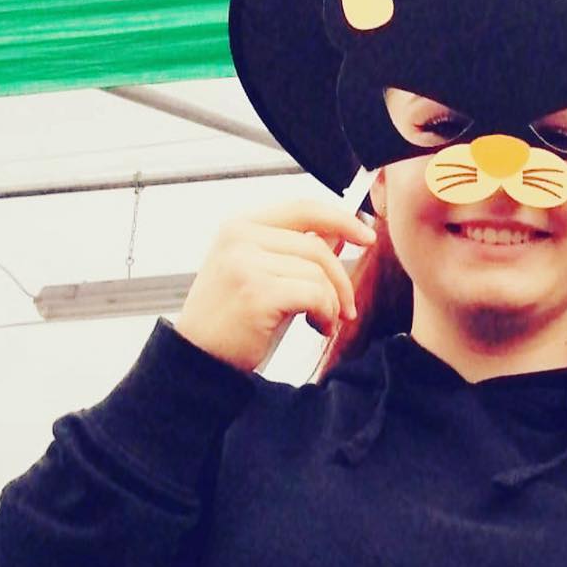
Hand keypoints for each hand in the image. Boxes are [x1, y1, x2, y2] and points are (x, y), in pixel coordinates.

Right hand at [173, 199, 376, 372]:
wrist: (200, 359)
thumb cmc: (232, 320)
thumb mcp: (262, 274)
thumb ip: (295, 250)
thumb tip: (341, 233)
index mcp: (240, 226)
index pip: (303, 207)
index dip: (341, 218)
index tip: (366, 235)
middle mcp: (239, 237)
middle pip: (317, 245)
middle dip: (341, 280)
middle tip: (346, 307)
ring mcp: (245, 263)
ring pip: (318, 272)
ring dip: (331, 303)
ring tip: (322, 322)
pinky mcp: (257, 292)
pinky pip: (314, 294)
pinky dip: (325, 314)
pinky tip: (316, 328)